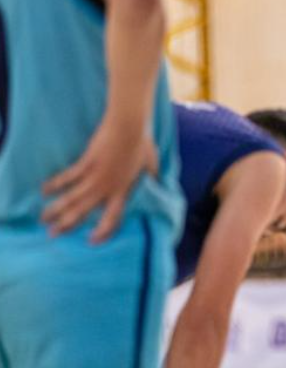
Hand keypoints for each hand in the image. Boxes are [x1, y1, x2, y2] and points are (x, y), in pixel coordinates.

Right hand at [41, 118, 157, 242]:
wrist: (129, 126)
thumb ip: (151, 177)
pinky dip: (54, 184)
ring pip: (71, 198)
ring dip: (56, 209)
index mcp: (123, 191)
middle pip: (84, 212)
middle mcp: (107, 188)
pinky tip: (43, 190)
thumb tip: (159, 183)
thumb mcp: (151, 164)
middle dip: (67, 225)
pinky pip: (67, 177)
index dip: (103, 232)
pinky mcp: (86, 164)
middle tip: (52, 235)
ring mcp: (95, 177)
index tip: (92, 241)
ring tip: (44, 219)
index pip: (113, 218)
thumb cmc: (142, 143)